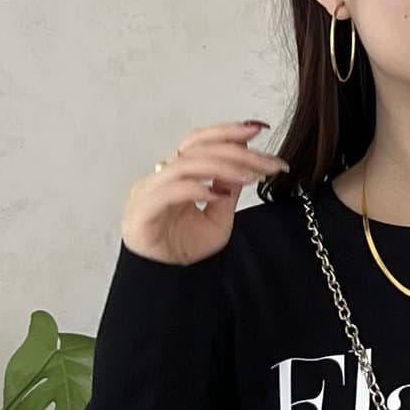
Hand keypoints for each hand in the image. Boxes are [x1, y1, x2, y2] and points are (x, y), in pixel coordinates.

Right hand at [122, 120, 288, 266]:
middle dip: (234, 148)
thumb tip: (244, 167)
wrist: (161, 279)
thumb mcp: (218, 221)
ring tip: (250, 175)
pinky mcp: (144, 209)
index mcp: (179, 173)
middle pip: (197, 147)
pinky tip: (217, 193)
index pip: (203, 143)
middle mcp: (163, 175)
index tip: (259, 130)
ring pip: (185, 164)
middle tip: (265, 158)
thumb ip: (228, 193)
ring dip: (221, 167)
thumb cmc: (182, 248)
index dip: (229, 132)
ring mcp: (150, 189)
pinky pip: (170, 191)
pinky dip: (194, 188)